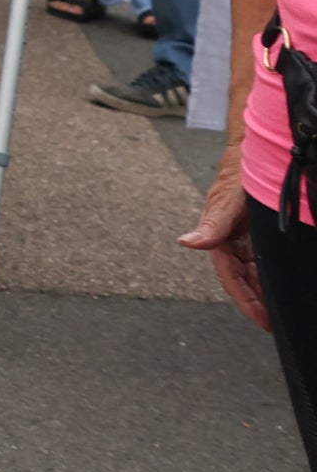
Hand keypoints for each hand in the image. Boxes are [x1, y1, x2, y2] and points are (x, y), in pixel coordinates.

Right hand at [181, 161, 270, 330]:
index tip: (262, 320)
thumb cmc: (237, 170)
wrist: (255, 149)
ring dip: (264, 290)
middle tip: (275, 322)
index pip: (231, 277)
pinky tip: (283, 282)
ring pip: (255, 271)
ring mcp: (246, 237)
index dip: (245, 300)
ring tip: (281, 309)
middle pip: (244, 278)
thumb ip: (211, 224)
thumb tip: (187, 243)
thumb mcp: (227, 200)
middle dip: (257, 301)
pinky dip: (270, 273)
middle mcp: (233, 240)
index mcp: (220, 236)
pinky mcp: (258, 232)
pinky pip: (263, 259)